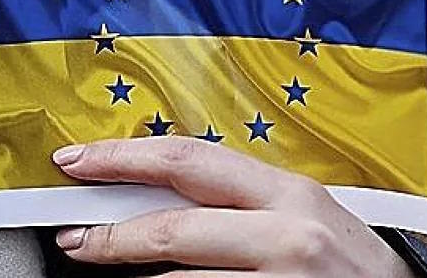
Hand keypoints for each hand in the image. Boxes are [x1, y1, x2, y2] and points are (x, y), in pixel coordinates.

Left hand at [52, 136, 415, 277]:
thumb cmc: (355, 265)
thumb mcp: (301, 216)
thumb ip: (239, 201)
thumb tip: (158, 195)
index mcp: (290, 194)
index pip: (187, 160)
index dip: (122, 159)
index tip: (79, 161)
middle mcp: (288, 237)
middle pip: (172, 229)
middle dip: (108, 235)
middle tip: (71, 236)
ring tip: (109, 271)